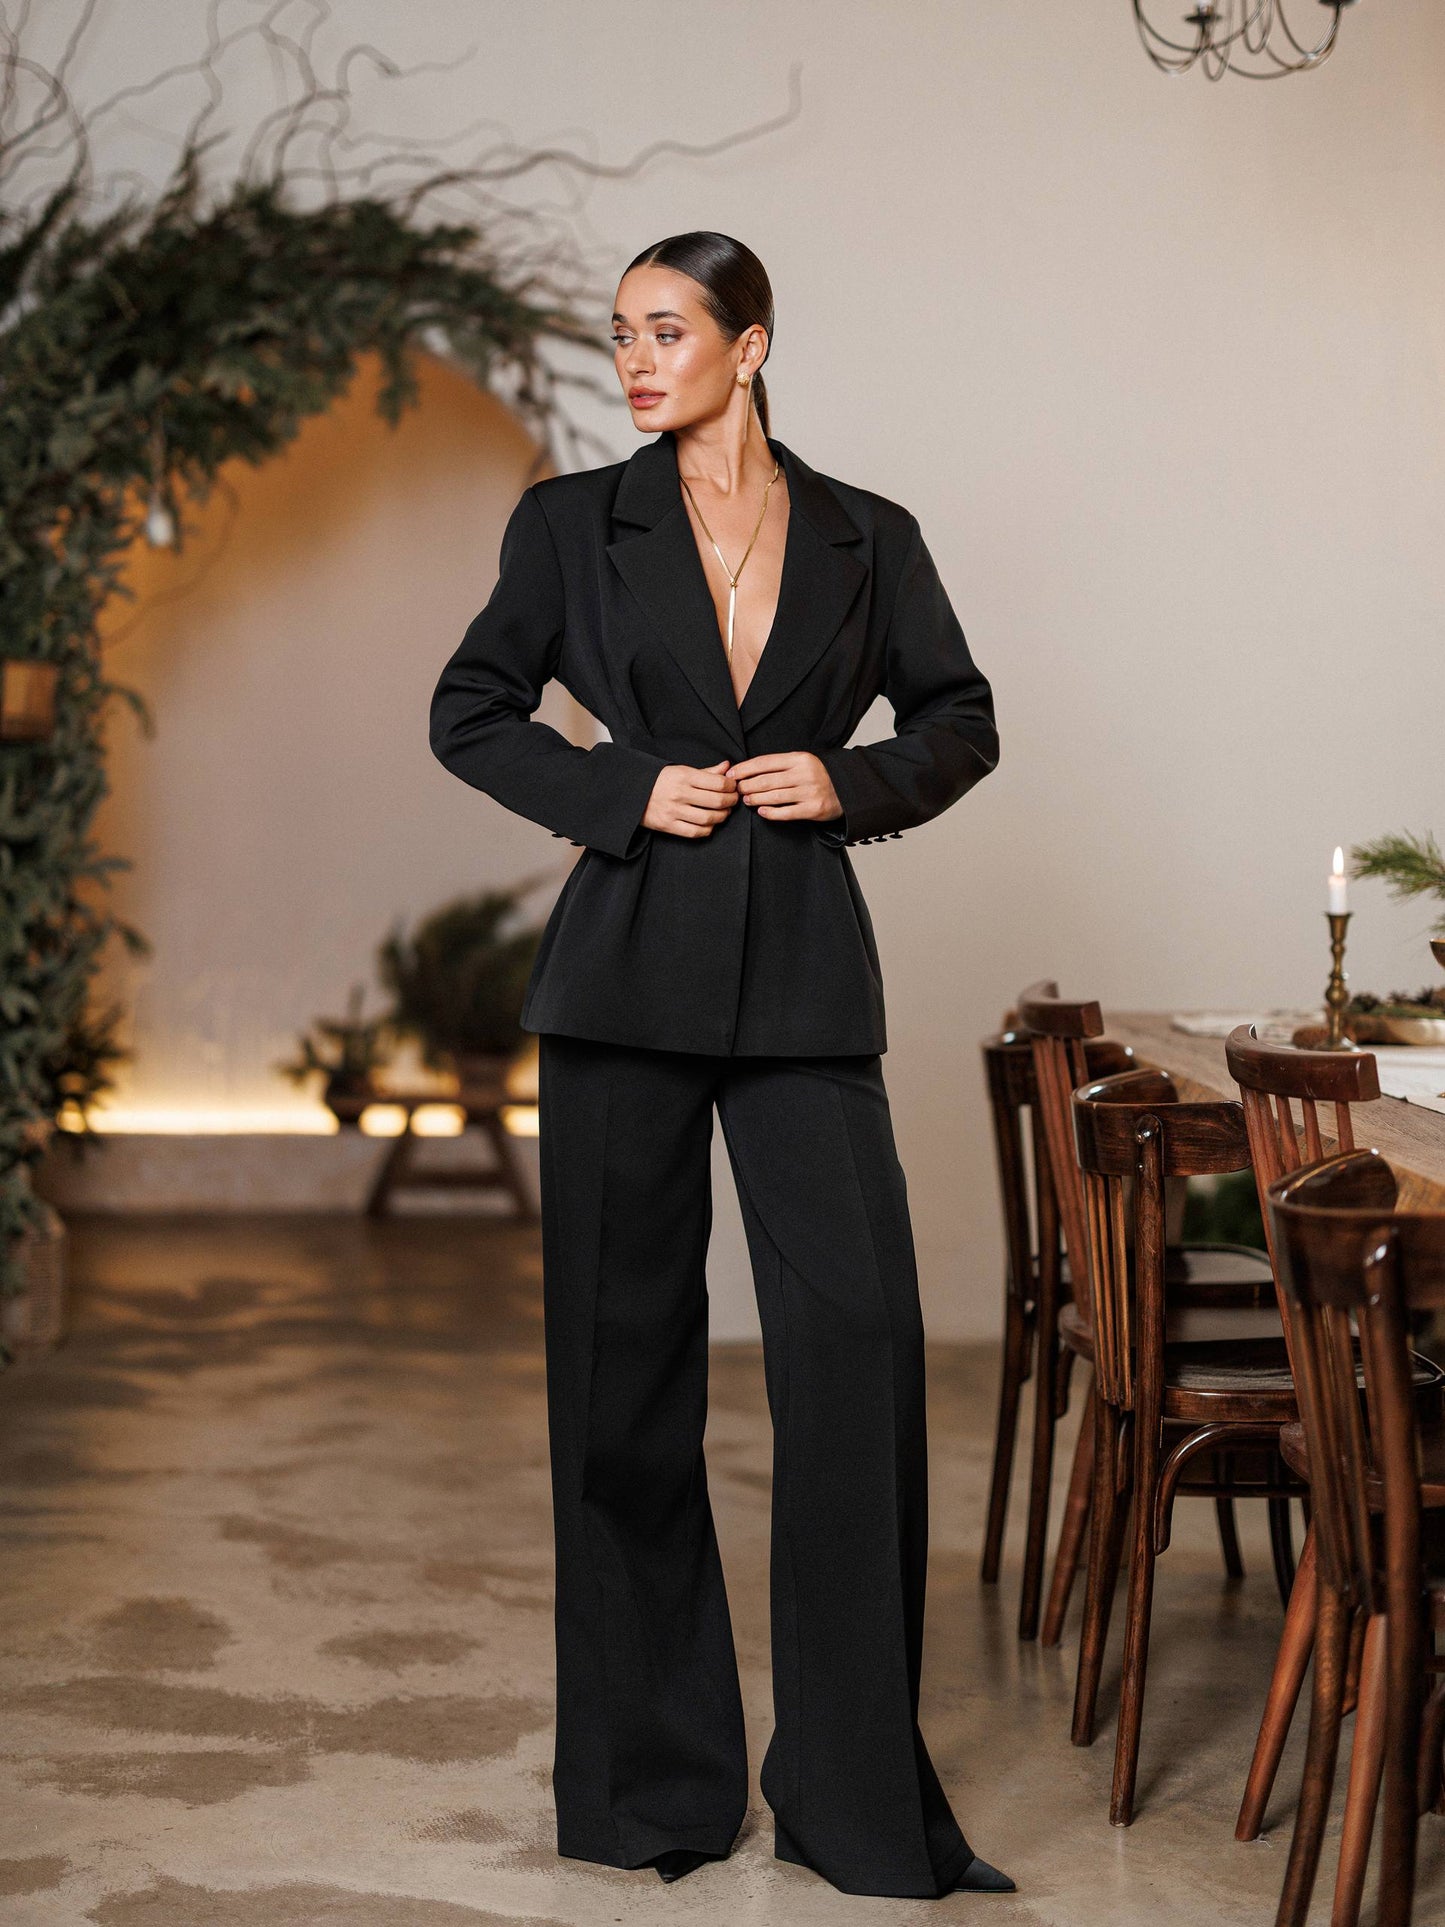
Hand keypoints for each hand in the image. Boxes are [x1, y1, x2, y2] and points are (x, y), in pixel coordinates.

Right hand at [642, 759, 739, 837]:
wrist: (632, 792)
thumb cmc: (659, 780)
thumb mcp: (681, 770)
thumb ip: (706, 772)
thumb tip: (727, 767)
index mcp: (684, 776)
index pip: (718, 783)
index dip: (731, 787)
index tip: (733, 787)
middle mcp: (679, 793)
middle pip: (717, 801)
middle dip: (731, 802)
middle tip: (733, 800)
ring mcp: (673, 811)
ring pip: (709, 818)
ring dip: (722, 816)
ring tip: (724, 812)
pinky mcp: (668, 825)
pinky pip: (695, 832)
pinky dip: (708, 829)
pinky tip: (710, 823)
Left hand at [725, 751, 842, 823]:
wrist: (846, 790)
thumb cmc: (817, 776)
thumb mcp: (801, 763)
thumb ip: (779, 765)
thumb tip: (747, 770)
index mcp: (800, 758)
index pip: (765, 762)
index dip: (745, 768)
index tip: (732, 774)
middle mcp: (805, 774)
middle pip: (767, 780)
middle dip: (747, 785)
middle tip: (736, 790)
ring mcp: (810, 792)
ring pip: (774, 796)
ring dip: (756, 799)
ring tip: (746, 800)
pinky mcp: (813, 809)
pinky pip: (786, 813)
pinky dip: (771, 813)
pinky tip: (761, 812)